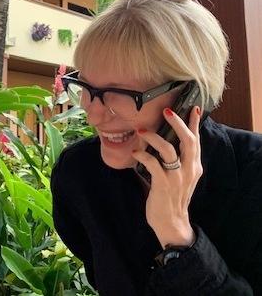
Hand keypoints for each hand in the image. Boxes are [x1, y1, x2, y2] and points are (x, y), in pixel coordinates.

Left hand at [132, 106, 202, 247]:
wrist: (171, 222)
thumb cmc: (171, 197)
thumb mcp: (179, 177)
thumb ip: (176, 161)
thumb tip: (163, 142)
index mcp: (194, 166)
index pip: (196, 141)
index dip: (194, 124)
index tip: (192, 107)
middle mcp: (189, 170)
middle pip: (188, 141)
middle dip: (178, 124)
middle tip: (167, 112)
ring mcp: (177, 177)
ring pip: (169, 150)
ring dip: (154, 137)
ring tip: (141, 130)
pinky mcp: (163, 184)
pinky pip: (153, 164)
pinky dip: (143, 155)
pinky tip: (135, 152)